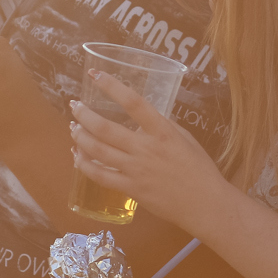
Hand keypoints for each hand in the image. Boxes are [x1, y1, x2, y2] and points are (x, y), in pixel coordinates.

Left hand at [69, 70, 228, 232]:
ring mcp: (136, 170)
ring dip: (80, 137)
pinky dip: (85, 165)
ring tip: (73, 127)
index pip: (133, 102)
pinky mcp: (130, 189)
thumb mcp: (184, 137)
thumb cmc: (199, 168)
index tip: (96, 74)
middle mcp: (145, 148)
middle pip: (105, 128)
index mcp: (162, 131)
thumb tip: (140, 119)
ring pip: (98, 151)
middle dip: (85, 114)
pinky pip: (100, 176)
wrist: (204, 203)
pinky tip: (77, 156)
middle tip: (75, 105)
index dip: (112, 86)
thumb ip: (161, 125)